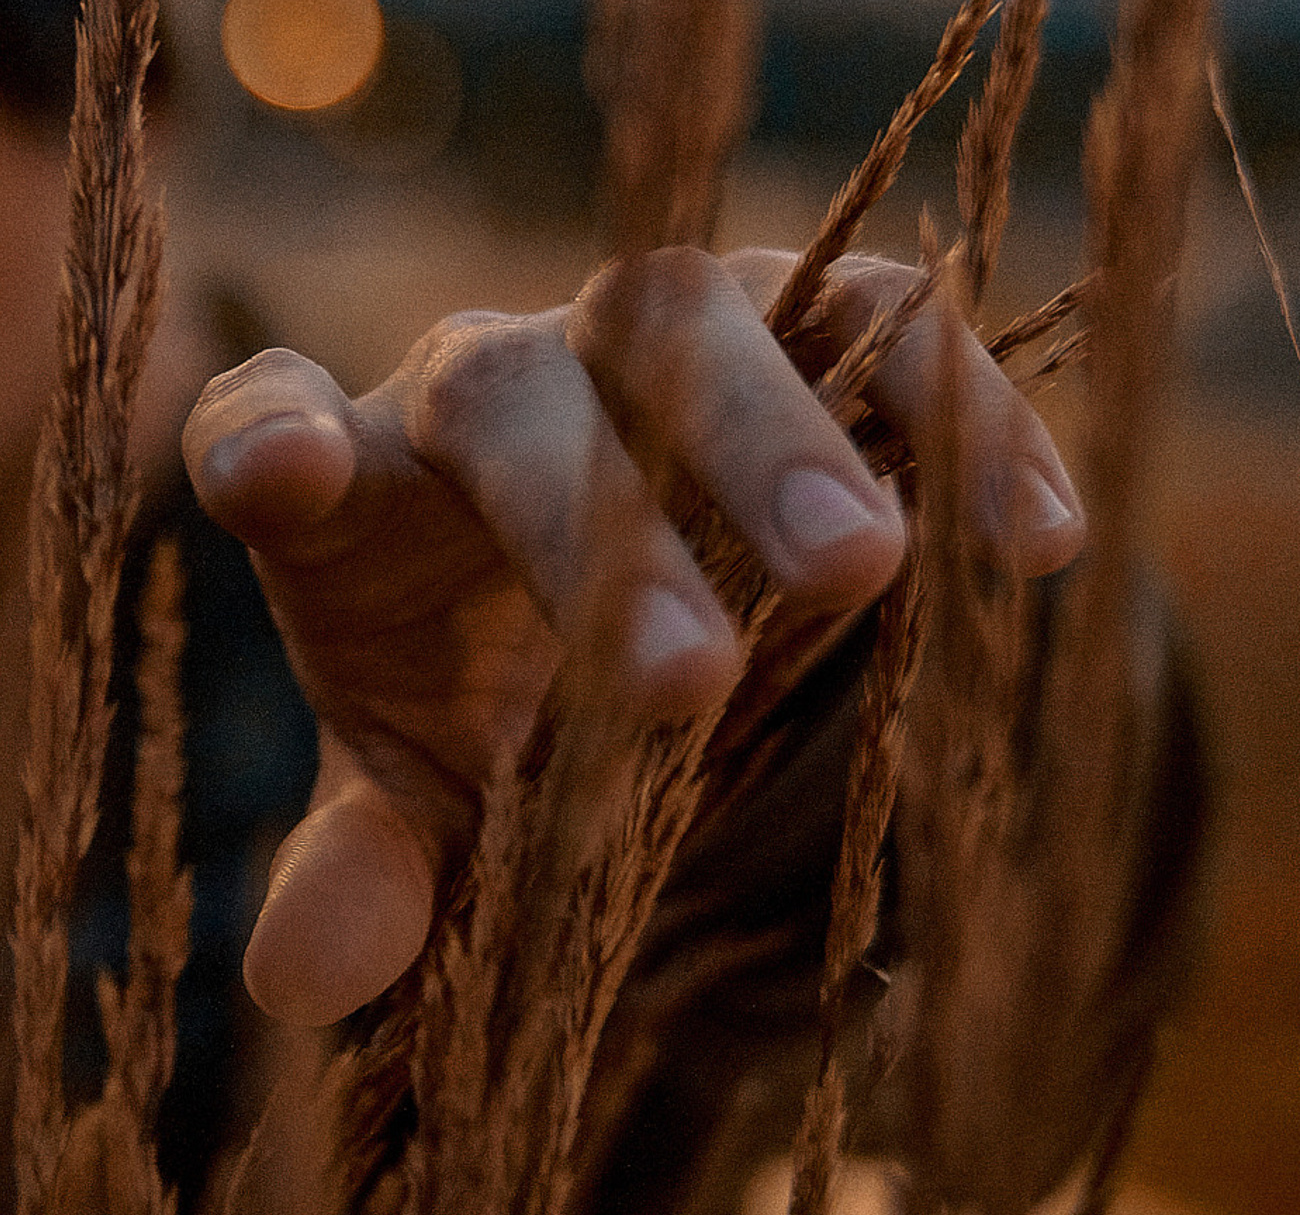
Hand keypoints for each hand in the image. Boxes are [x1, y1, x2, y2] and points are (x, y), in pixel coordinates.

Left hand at [182, 246, 1082, 1027]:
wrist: (627, 579)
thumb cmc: (492, 682)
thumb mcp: (426, 789)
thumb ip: (368, 869)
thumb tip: (298, 979)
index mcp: (360, 489)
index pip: (271, 425)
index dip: (267, 437)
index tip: (283, 479)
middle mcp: (492, 379)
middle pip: (515, 390)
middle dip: (596, 529)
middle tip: (688, 686)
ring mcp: (647, 333)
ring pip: (695, 319)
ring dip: (778, 437)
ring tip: (872, 572)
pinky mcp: (799, 323)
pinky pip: (879, 324)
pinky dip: (957, 414)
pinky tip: (1033, 539)